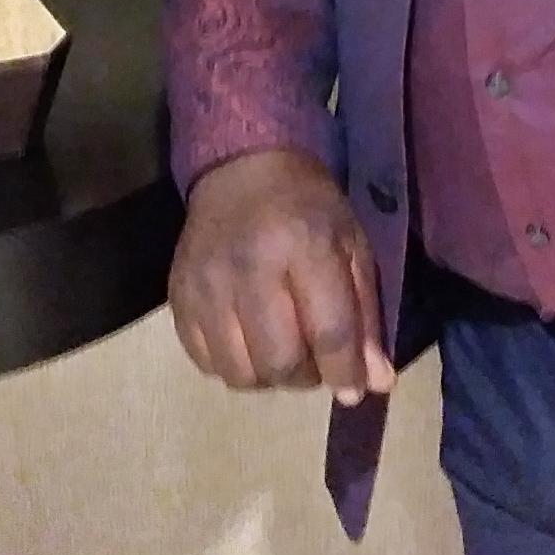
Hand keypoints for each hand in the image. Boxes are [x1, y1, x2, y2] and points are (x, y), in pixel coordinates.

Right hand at [169, 147, 395, 405]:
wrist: (242, 167)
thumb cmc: (306, 206)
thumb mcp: (350, 245)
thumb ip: (364, 315)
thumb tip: (375, 382)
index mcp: (304, 246)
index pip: (329, 333)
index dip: (346, 373)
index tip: (353, 387)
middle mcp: (250, 267)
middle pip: (280, 362)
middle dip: (305, 376)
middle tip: (313, 360)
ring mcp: (206, 284)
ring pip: (240, 373)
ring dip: (268, 376)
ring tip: (280, 349)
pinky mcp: (178, 296)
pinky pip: (206, 363)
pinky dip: (232, 366)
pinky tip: (247, 340)